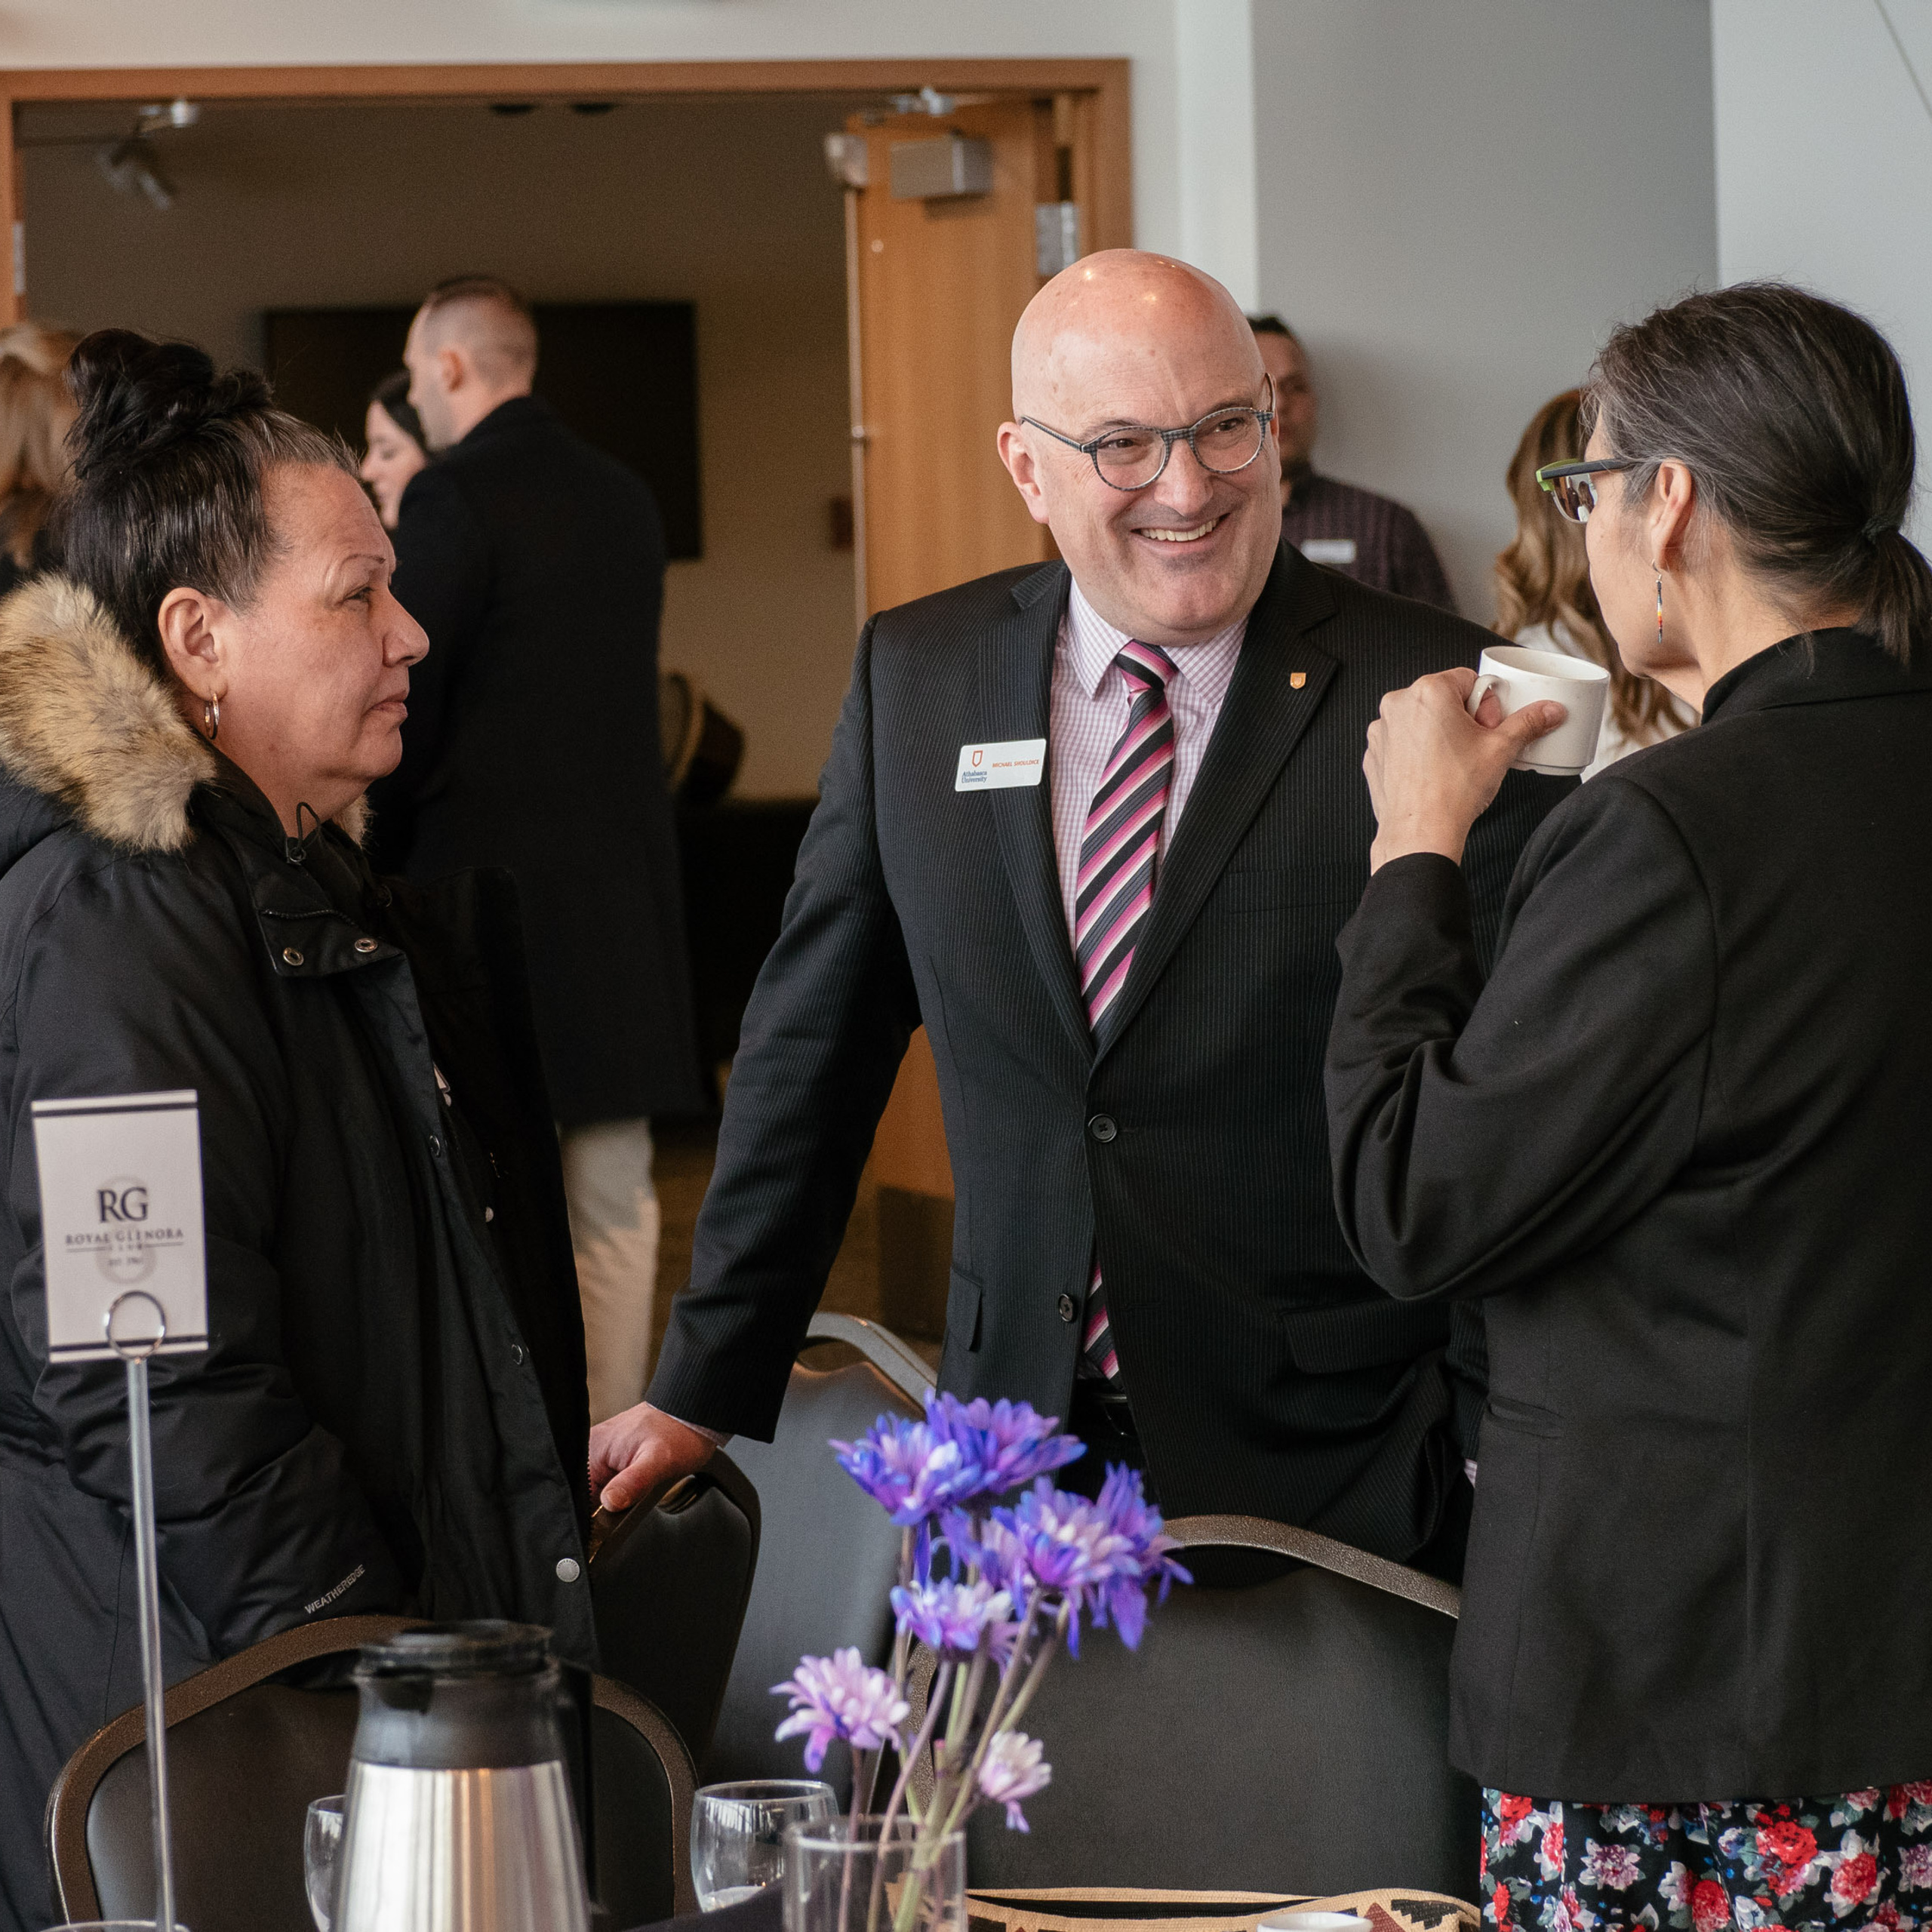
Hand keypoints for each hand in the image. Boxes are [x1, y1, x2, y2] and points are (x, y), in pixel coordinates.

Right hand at [588, 1401, 716, 1511]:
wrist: (692, 1416)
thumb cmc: (678, 1432)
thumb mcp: (659, 1460)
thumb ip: (634, 1482)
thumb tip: (609, 1503)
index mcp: (593, 1448)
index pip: (577, 1496)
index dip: (592, 1516)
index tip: (611, 1522)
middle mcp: (592, 1450)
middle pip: (587, 1497)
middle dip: (607, 1509)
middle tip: (633, 1502)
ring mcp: (603, 1455)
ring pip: (600, 1494)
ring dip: (616, 1502)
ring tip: (639, 1492)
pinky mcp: (614, 1459)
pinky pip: (611, 1485)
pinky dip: (623, 1493)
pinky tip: (638, 1489)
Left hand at [1364, 668, 1566, 870]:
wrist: (1420, 833)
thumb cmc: (1453, 792)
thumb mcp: (1501, 750)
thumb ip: (1528, 722)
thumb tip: (1548, 711)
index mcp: (1429, 692)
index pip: (1469, 679)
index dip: (1487, 705)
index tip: (1489, 729)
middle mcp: (1399, 704)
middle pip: (1444, 698)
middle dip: (1465, 719)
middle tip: (1476, 748)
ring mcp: (1382, 730)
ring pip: (1422, 719)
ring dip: (1441, 734)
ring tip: (1454, 763)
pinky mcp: (1374, 753)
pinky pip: (1403, 741)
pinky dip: (1419, 751)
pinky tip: (1434, 772)